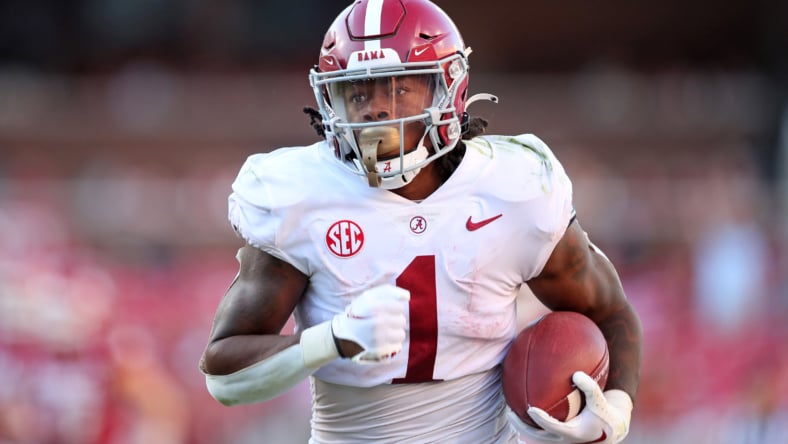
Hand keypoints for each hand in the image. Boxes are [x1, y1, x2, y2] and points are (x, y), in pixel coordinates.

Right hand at [331, 284, 409, 362]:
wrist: (344, 335)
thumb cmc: (359, 313)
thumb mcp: (368, 297)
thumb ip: (388, 292)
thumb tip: (407, 296)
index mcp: (374, 308)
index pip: (398, 307)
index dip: (393, 308)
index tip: (384, 311)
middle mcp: (377, 323)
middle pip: (401, 321)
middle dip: (394, 321)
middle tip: (382, 322)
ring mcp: (378, 338)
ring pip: (401, 334)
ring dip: (394, 332)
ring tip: (382, 331)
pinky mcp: (379, 351)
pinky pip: (397, 346)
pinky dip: (391, 343)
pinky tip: (382, 340)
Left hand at [507, 372, 632, 443]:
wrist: (610, 431)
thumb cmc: (604, 413)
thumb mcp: (601, 400)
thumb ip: (590, 387)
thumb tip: (576, 374)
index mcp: (573, 432)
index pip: (553, 427)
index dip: (541, 419)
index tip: (530, 408)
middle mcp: (564, 440)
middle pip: (537, 437)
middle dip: (521, 427)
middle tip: (509, 413)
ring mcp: (560, 442)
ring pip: (535, 439)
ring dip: (521, 429)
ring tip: (509, 413)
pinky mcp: (558, 440)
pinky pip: (540, 434)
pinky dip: (529, 427)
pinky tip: (520, 413)